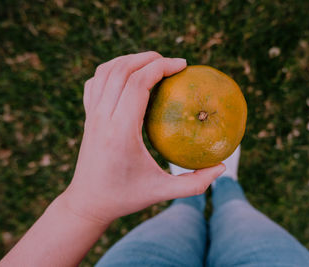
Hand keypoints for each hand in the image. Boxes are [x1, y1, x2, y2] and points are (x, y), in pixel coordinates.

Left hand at [62, 52, 224, 224]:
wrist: (87, 203)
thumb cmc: (126, 198)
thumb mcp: (162, 193)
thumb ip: (195, 183)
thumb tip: (222, 167)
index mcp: (120, 132)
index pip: (138, 84)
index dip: (161, 67)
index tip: (183, 65)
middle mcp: (102, 118)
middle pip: (122, 70)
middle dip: (149, 58)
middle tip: (173, 63)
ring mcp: (91, 116)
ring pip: (106, 71)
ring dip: (130, 60)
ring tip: (153, 63)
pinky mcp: (87, 117)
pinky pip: (95, 82)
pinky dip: (112, 70)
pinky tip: (128, 76)